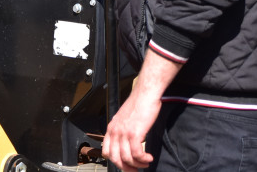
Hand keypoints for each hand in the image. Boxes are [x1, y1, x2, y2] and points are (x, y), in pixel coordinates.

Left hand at [102, 47, 180, 170]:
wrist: (146, 93)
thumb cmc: (139, 103)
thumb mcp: (125, 117)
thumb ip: (123, 129)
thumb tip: (127, 141)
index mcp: (111, 128)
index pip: (107, 151)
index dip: (115, 161)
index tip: (125, 164)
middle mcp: (115, 131)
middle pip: (115, 158)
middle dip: (126, 167)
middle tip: (135, 170)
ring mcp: (124, 133)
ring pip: (126, 158)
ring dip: (137, 165)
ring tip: (145, 164)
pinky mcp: (135, 133)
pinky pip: (136, 153)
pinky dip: (143, 159)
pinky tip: (149, 158)